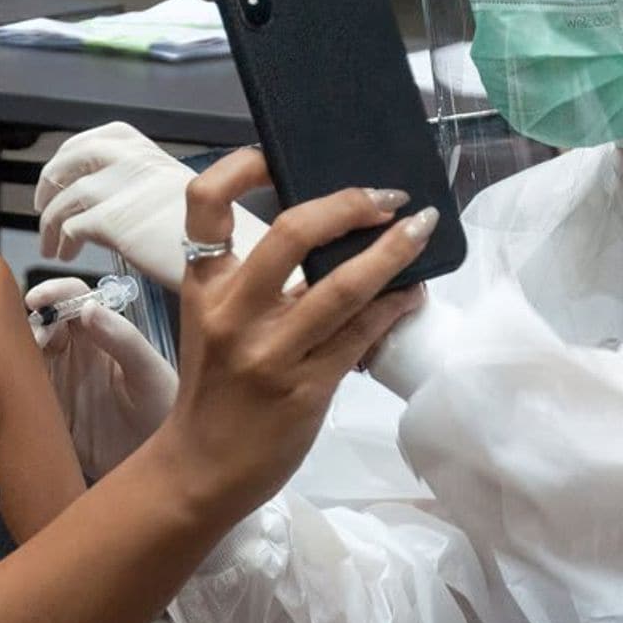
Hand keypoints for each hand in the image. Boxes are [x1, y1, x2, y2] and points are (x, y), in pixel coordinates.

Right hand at [29, 278, 177, 479]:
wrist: (161, 467)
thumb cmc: (165, 412)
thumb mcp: (151, 373)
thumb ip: (124, 340)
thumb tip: (88, 307)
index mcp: (102, 335)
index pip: (73, 299)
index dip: (54, 292)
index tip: (38, 299)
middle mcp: (76, 353)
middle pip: (43, 322)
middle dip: (33, 322)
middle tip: (36, 340)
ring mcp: (59, 381)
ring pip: (27, 353)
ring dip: (19, 350)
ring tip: (23, 363)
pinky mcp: (47, 412)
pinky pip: (22, 390)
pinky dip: (11, 382)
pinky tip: (11, 386)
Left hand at [36, 122, 271, 291]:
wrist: (231, 253)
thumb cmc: (216, 233)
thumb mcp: (183, 192)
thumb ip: (148, 187)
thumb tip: (123, 200)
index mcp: (150, 152)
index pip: (99, 137)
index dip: (71, 154)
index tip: (62, 174)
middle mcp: (132, 161)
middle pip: (71, 158)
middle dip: (50, 181)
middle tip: (42, 205)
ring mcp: (120, 188)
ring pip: (65, 197)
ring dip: (50, 222)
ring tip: (52, 246)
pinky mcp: (112, 220)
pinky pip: (71, 225)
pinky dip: (62, 239)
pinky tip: (66, 254)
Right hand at [147, 149, 437, 520]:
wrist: (202, 468)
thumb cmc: (214, 389)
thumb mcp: (213, 323)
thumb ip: (254, 280)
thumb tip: (328, 231)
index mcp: (204, 287)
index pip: (204, 204)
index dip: (242, 165)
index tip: (279, 154)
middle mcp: (233, 313)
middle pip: (292, 231)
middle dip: (349, 203)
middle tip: (386, 196)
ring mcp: (271, 352)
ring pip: (344, 285)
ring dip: (393, 251)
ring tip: (421, 230)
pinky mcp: (307, 387)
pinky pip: (363, 333)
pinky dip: (395, 305)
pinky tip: (412, 292)